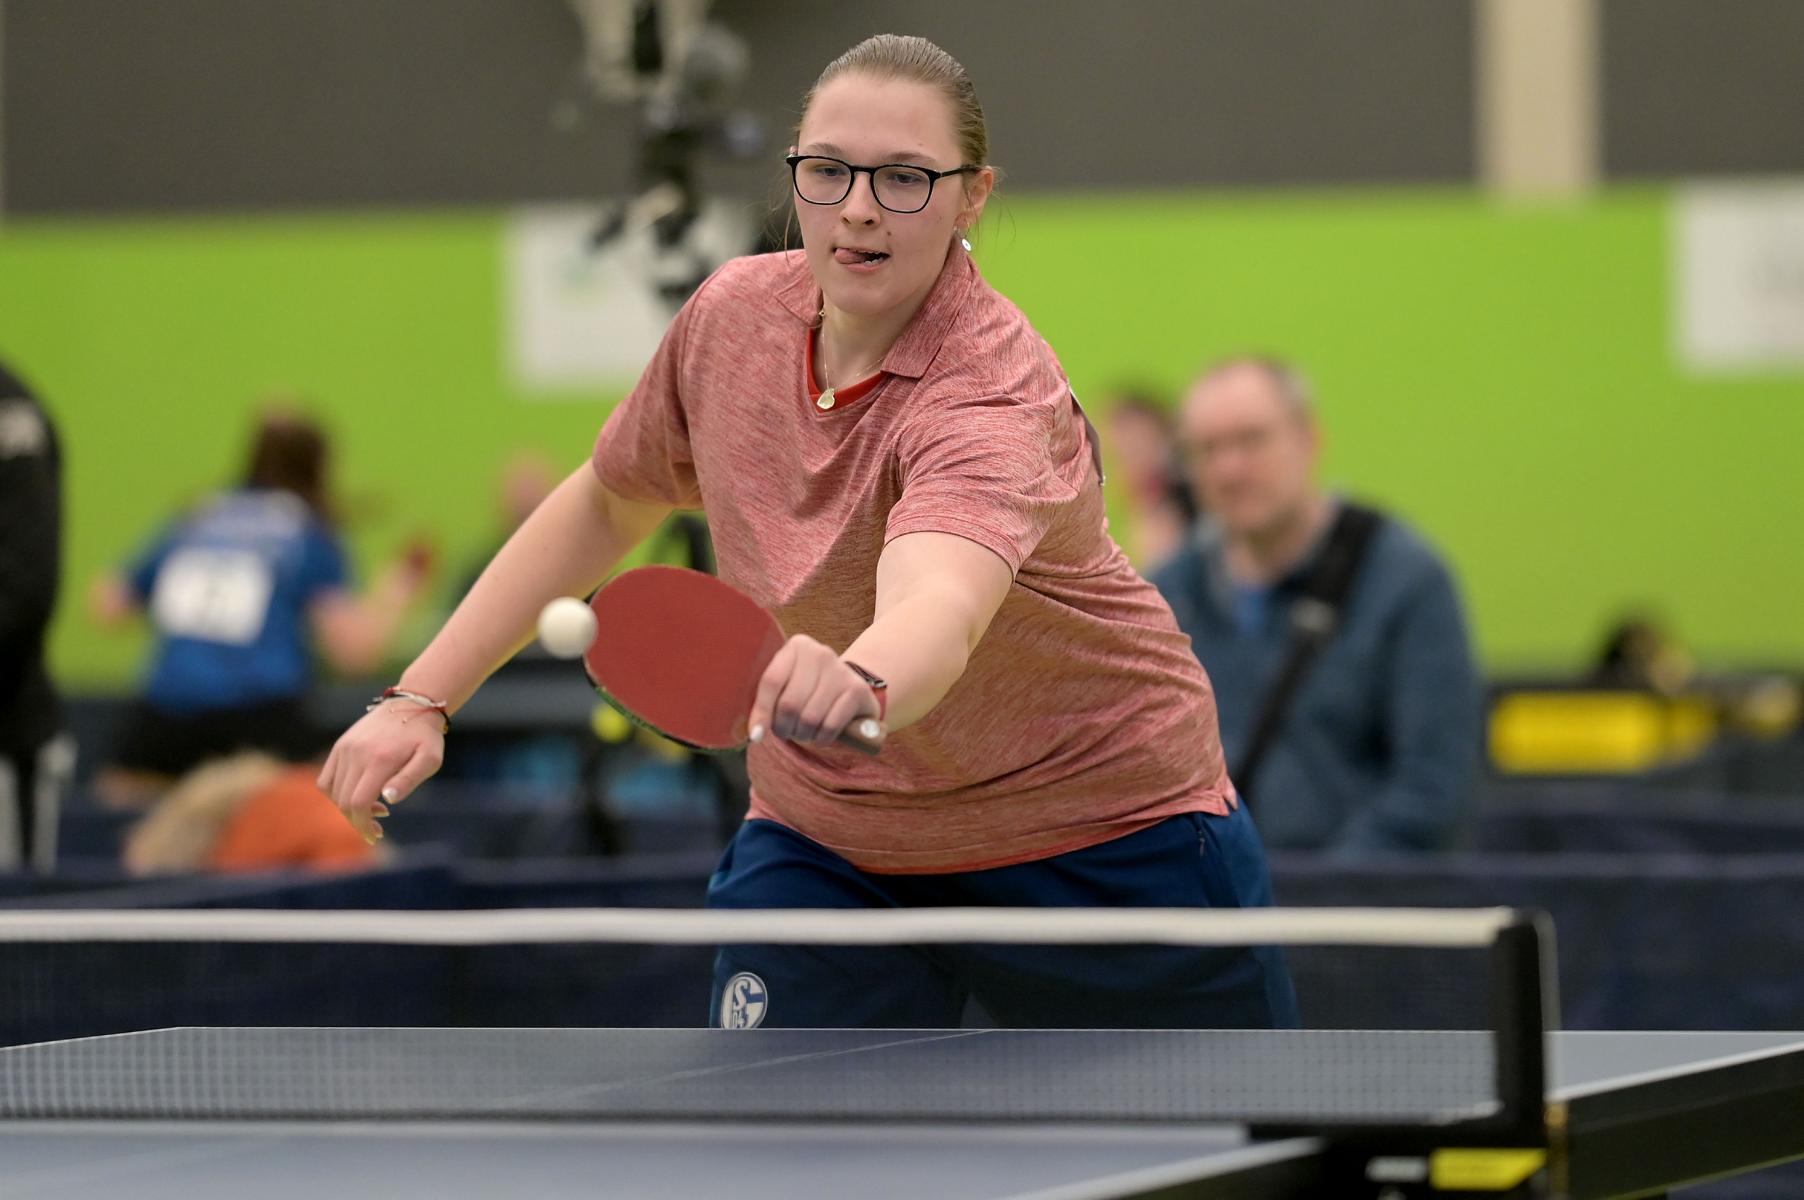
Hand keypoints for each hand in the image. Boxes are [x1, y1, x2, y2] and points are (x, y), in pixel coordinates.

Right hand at [316, 702, 445, 842]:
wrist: (411, 705)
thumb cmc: (424, 737)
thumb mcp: (429, 759)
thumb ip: (409, 780)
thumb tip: (388, 799)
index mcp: (379, 760)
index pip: (358, 802)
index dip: (363, 824)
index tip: (375, 835)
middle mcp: (356, 753)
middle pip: (344, 801)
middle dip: (358, 821)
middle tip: (378, 827)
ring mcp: (344, 748)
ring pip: (333, 792)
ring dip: (348, 808)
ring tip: (373, 809)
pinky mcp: (340, 746)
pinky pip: (327, 778)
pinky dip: (337, 794)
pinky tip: (358, 795)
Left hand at [749, 635, 881, 747]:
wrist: (850, 690)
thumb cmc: (807, 690)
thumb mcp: (785, 687)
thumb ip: (767, 704)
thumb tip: (755, 734)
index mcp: (797, 646)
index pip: (772, 681)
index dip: (761, 711)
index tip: (756, 735)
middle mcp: (821, 653)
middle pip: (790, 703)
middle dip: (784, 727)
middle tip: (786, 731)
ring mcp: (841, 671)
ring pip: (810, 717)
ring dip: (803, 734)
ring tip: (803, 732)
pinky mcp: (857, 690)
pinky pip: (830, 725)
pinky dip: (821, 738)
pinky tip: (820, 733)